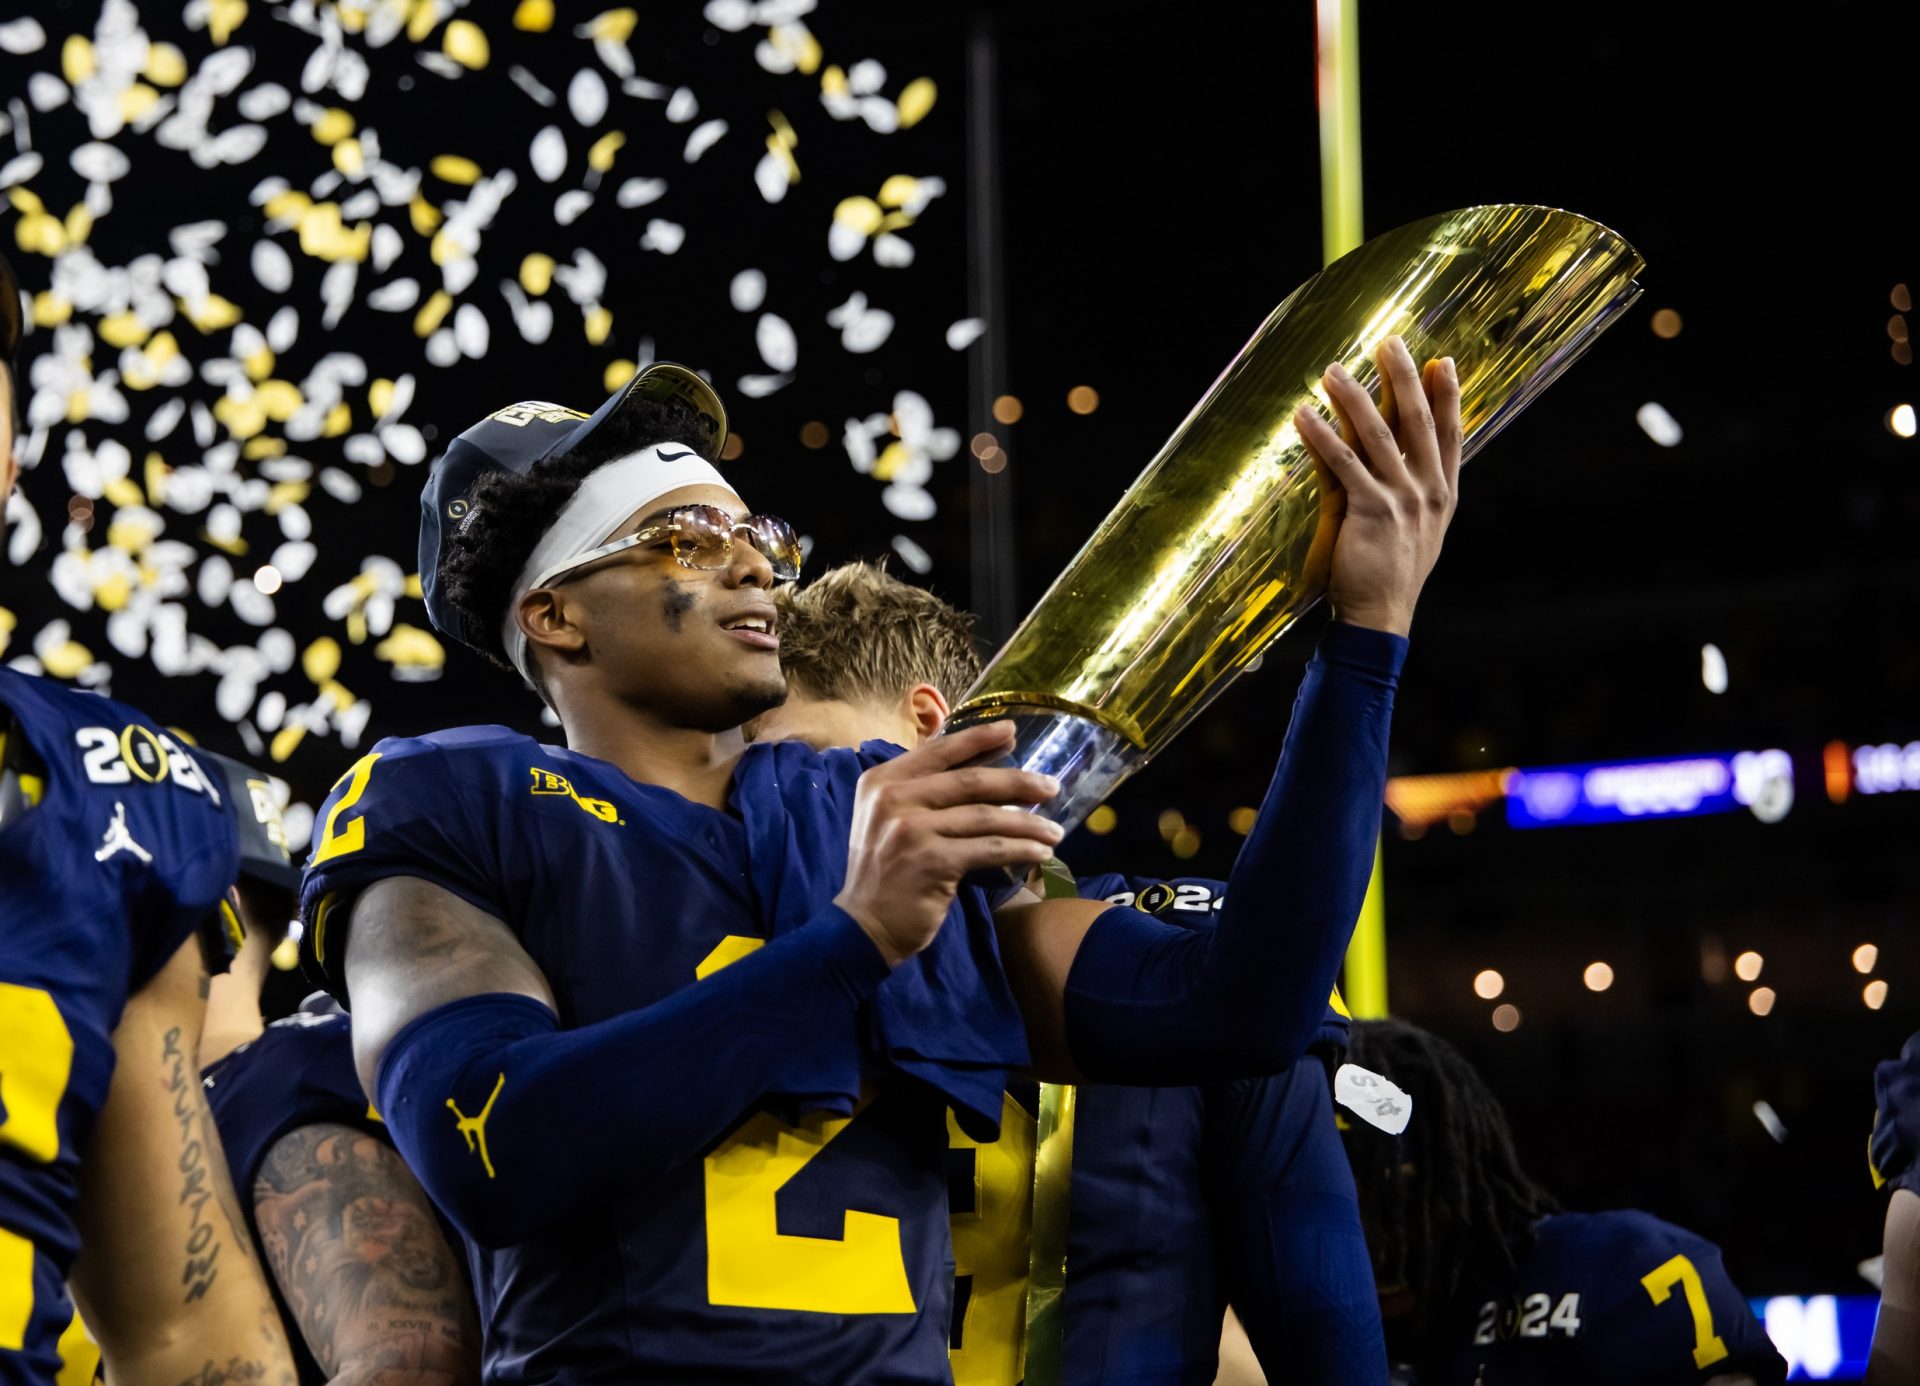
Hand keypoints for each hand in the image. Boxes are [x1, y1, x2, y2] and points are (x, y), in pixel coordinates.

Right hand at [835, 721, 1064, 966]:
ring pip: (985, 816)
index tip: (1012, 731)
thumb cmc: (886, 869)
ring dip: (1028, 823)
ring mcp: (911, 829)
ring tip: (1054, 831)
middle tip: (1050, 787)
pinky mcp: (932, 861)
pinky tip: (1040, 852)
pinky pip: (988, 848)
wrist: (864, 925)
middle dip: (1018, 782)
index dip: (978, 739)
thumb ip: (926, 790)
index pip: (939, 751)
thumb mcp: (892, 818)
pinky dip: (1020, 849)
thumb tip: (986, 760)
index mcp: (883, 781)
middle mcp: (893, 798)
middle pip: (970, 782)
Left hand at [1294, 335, 1461, 636]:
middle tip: (1389, 342)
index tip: (1443, 361)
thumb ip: (1413, 487)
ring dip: (1354, 398)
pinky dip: (1322, 436)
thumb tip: (1402, 453)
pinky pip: (1343, 464)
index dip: (1448, 396)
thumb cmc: (1392, 572)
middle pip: (1417, 422)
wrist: (1380, 614)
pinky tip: (1304, 415)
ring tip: (1332, 370)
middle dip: (1403, 379)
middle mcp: (1427, 491)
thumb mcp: (1417, 526)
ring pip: (1378, 436)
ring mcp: (1401, 500)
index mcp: (1443, 493)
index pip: (1450, 434)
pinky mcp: (1369, 511)